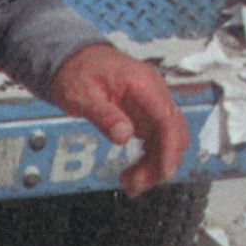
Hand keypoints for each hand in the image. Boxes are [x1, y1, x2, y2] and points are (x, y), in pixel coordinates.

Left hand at [43, 41, 187, 194]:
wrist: (72, 59)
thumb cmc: (77, 72)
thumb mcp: (82, 94)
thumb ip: (104, 114)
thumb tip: (124, 136)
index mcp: (144, 84)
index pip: (167, 119)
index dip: (170, 148)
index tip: (165, 173)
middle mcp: (154, 95)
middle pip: (173, 133)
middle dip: (161, 163)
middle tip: (136, 186)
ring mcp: (151, 106)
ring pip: (166, 141)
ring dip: (154, 166)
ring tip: (131, 185)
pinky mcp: (145, 116)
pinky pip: (155, 141)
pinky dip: (148, 160)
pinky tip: (133, 174)